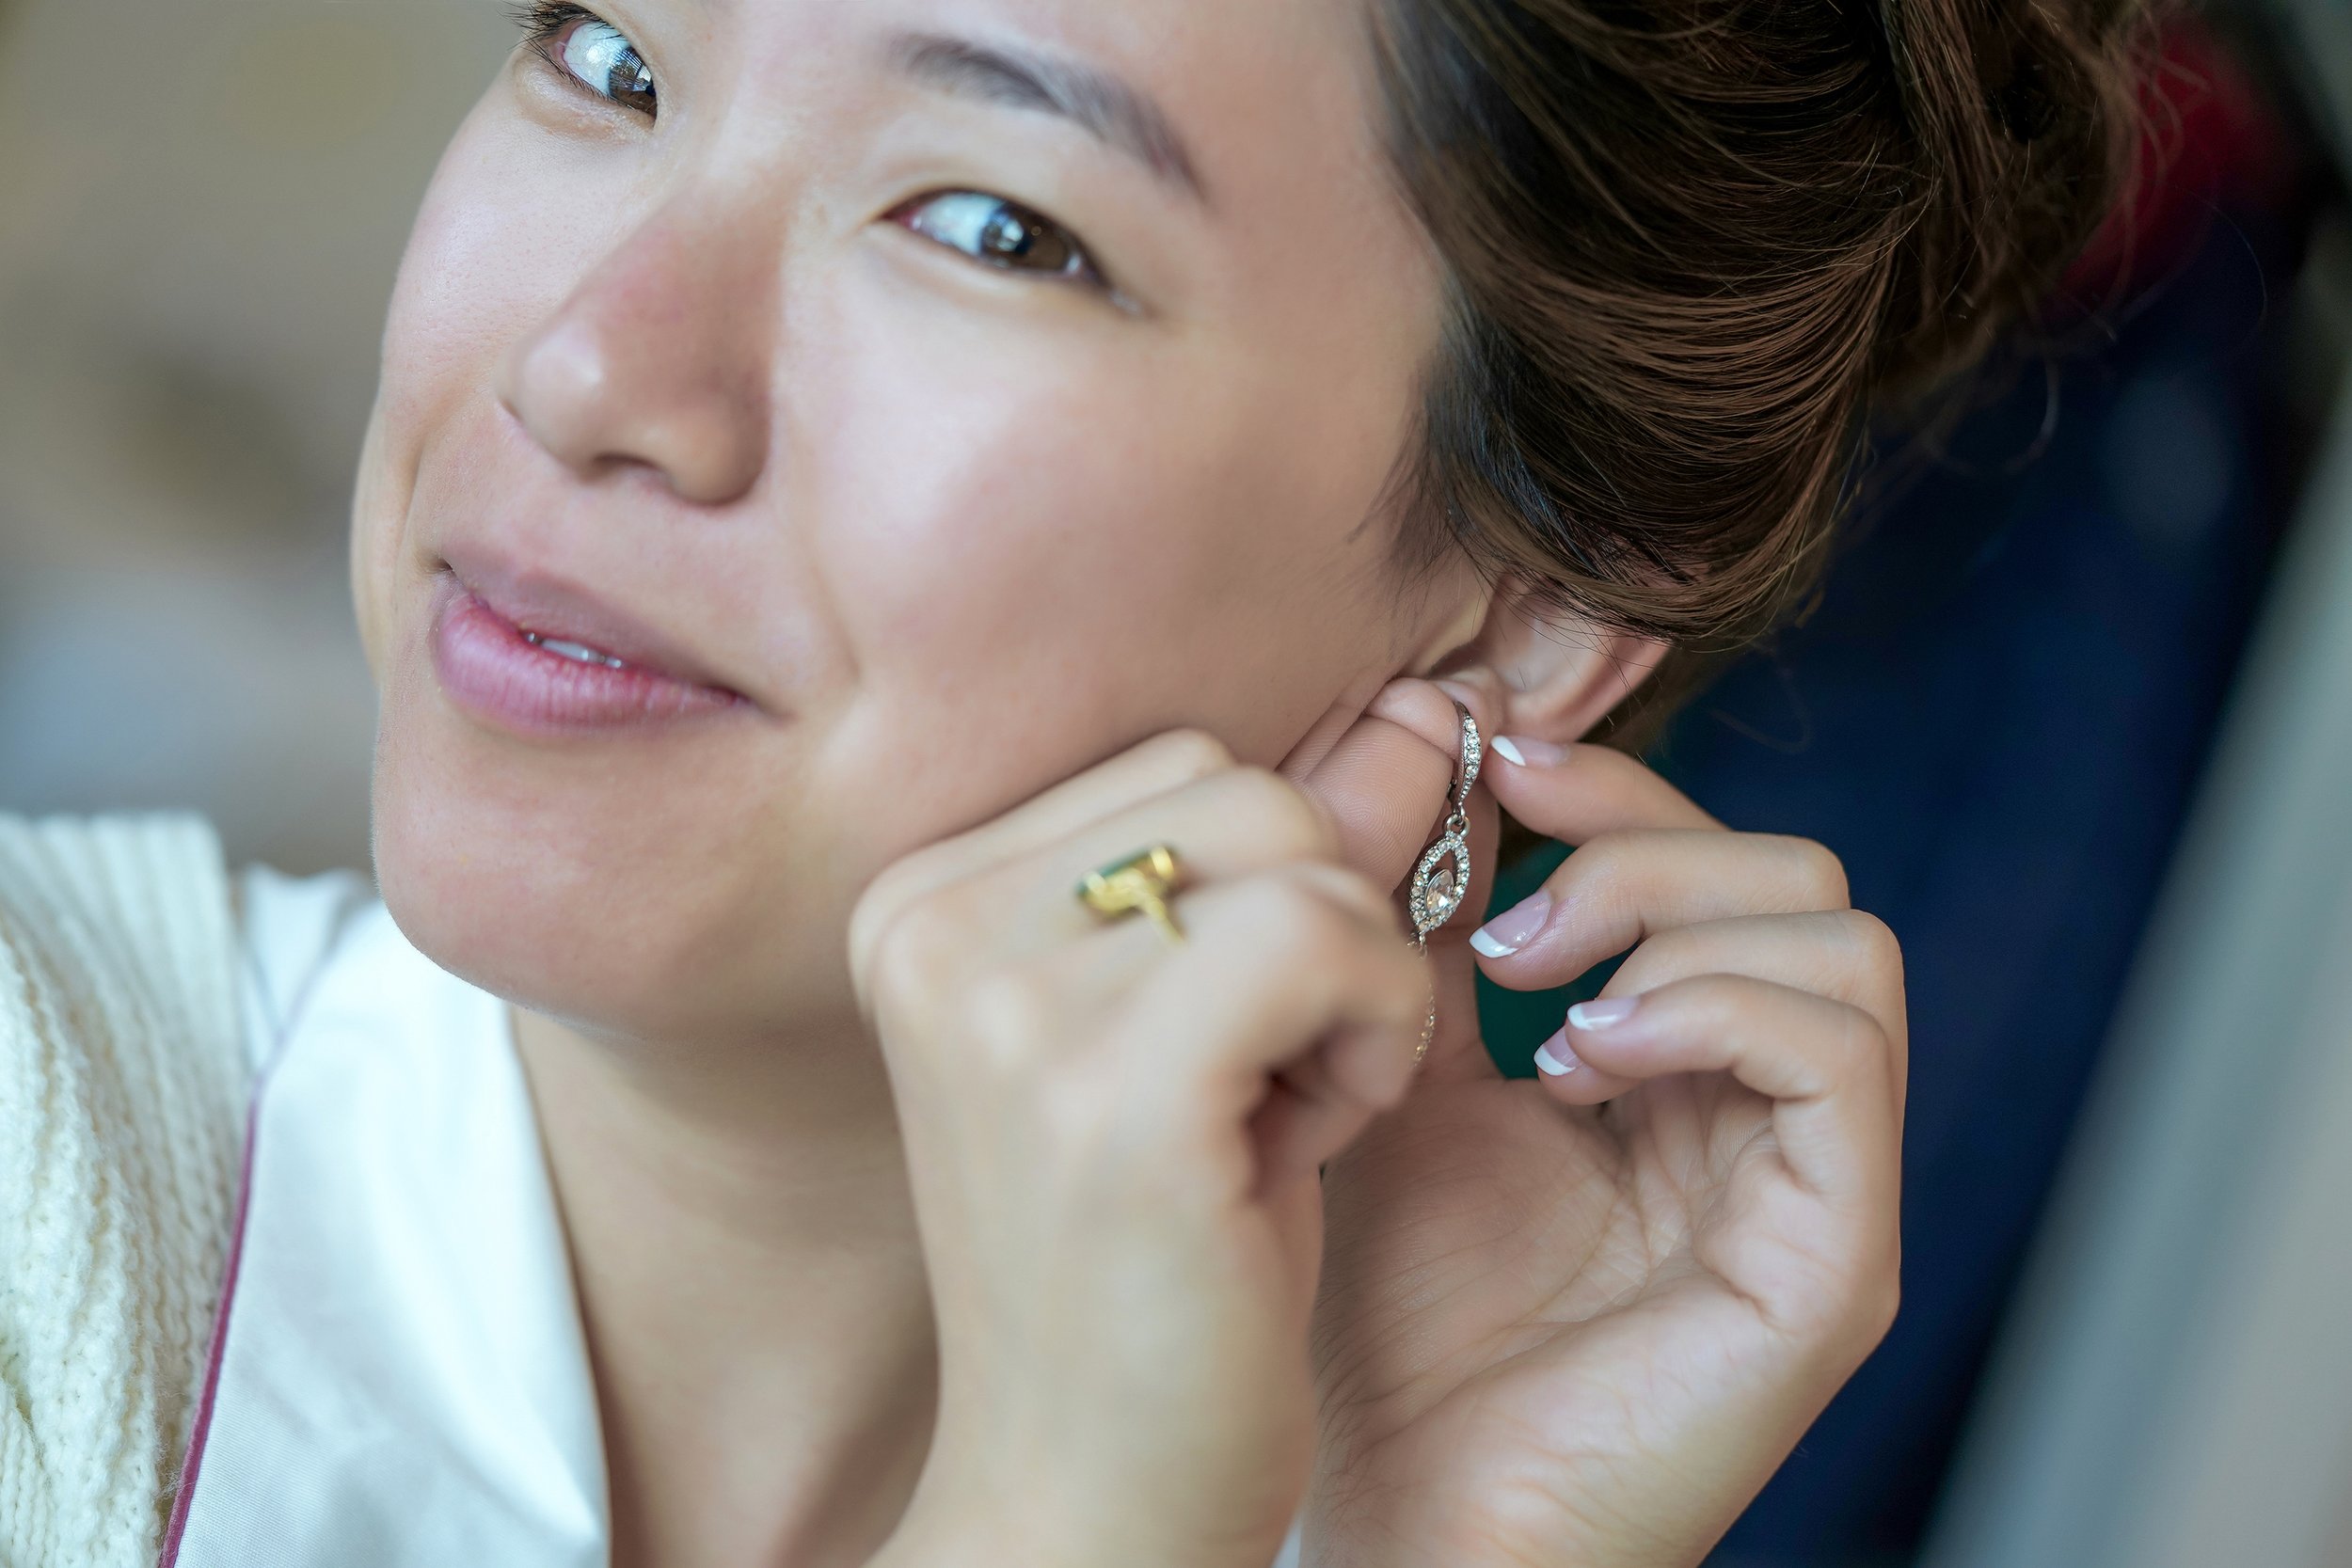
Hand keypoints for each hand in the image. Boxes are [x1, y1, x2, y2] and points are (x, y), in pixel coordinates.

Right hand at [847, 729, 1446, 1567]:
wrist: (1085, 1502)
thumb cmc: (1156, 1268)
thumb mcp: (1211, 1029)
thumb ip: (1294, 856)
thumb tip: (1436, 698)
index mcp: (917, 899)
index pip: (1179, 767)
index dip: (1262, 896)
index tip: (1227, 1050)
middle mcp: (928, 921)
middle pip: (1237, 782)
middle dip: (1312, 924)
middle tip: (1268, 1085)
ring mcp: (1003, 999)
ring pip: (1296, 844)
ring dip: (1354, 978)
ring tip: (1287, 1115)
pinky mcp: (1106, 1086)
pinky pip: (1331, 933)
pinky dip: (1377, 1027)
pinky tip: (1322, 1136)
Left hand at [1298, 730, 1906, 1566]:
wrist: (1390, 1507)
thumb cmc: (1384, 1311)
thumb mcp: (1393, 1066)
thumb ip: (1419, 915)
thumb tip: (1429, 721)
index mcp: (1678, 1068)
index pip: (1706, 860)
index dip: (1610, 785)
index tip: (1488, 755)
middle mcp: (1767, 1116)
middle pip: (1792, 875)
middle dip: (1640, 848)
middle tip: (1502, 926)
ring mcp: (1815, 1185)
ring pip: (1841, 939)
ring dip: (1674, 927)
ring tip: (1538, 1014)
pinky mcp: (1833, 1254)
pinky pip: (1838, 1053)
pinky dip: (1710, 1008)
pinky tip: (1583, 1064)